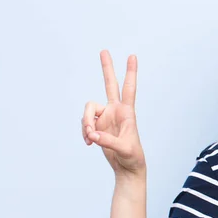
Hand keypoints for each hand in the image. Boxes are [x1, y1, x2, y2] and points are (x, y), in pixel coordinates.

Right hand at [81, 50, 145, 175]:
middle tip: (104, 50)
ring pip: (88, 110)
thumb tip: (93, 134)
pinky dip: (84, 132)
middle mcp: (116, 111)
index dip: (130, 73)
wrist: (127, 167)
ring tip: (91, 138)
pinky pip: (85, 123)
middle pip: (109, 84)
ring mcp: (105, 117)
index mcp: (127, 112)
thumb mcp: (124, 150)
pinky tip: (90, 142)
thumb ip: (109, 141)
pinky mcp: (97, 125)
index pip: (129, 88)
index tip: (133, 56)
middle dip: (107, 68)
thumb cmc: (132, 157)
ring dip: (85, 123)